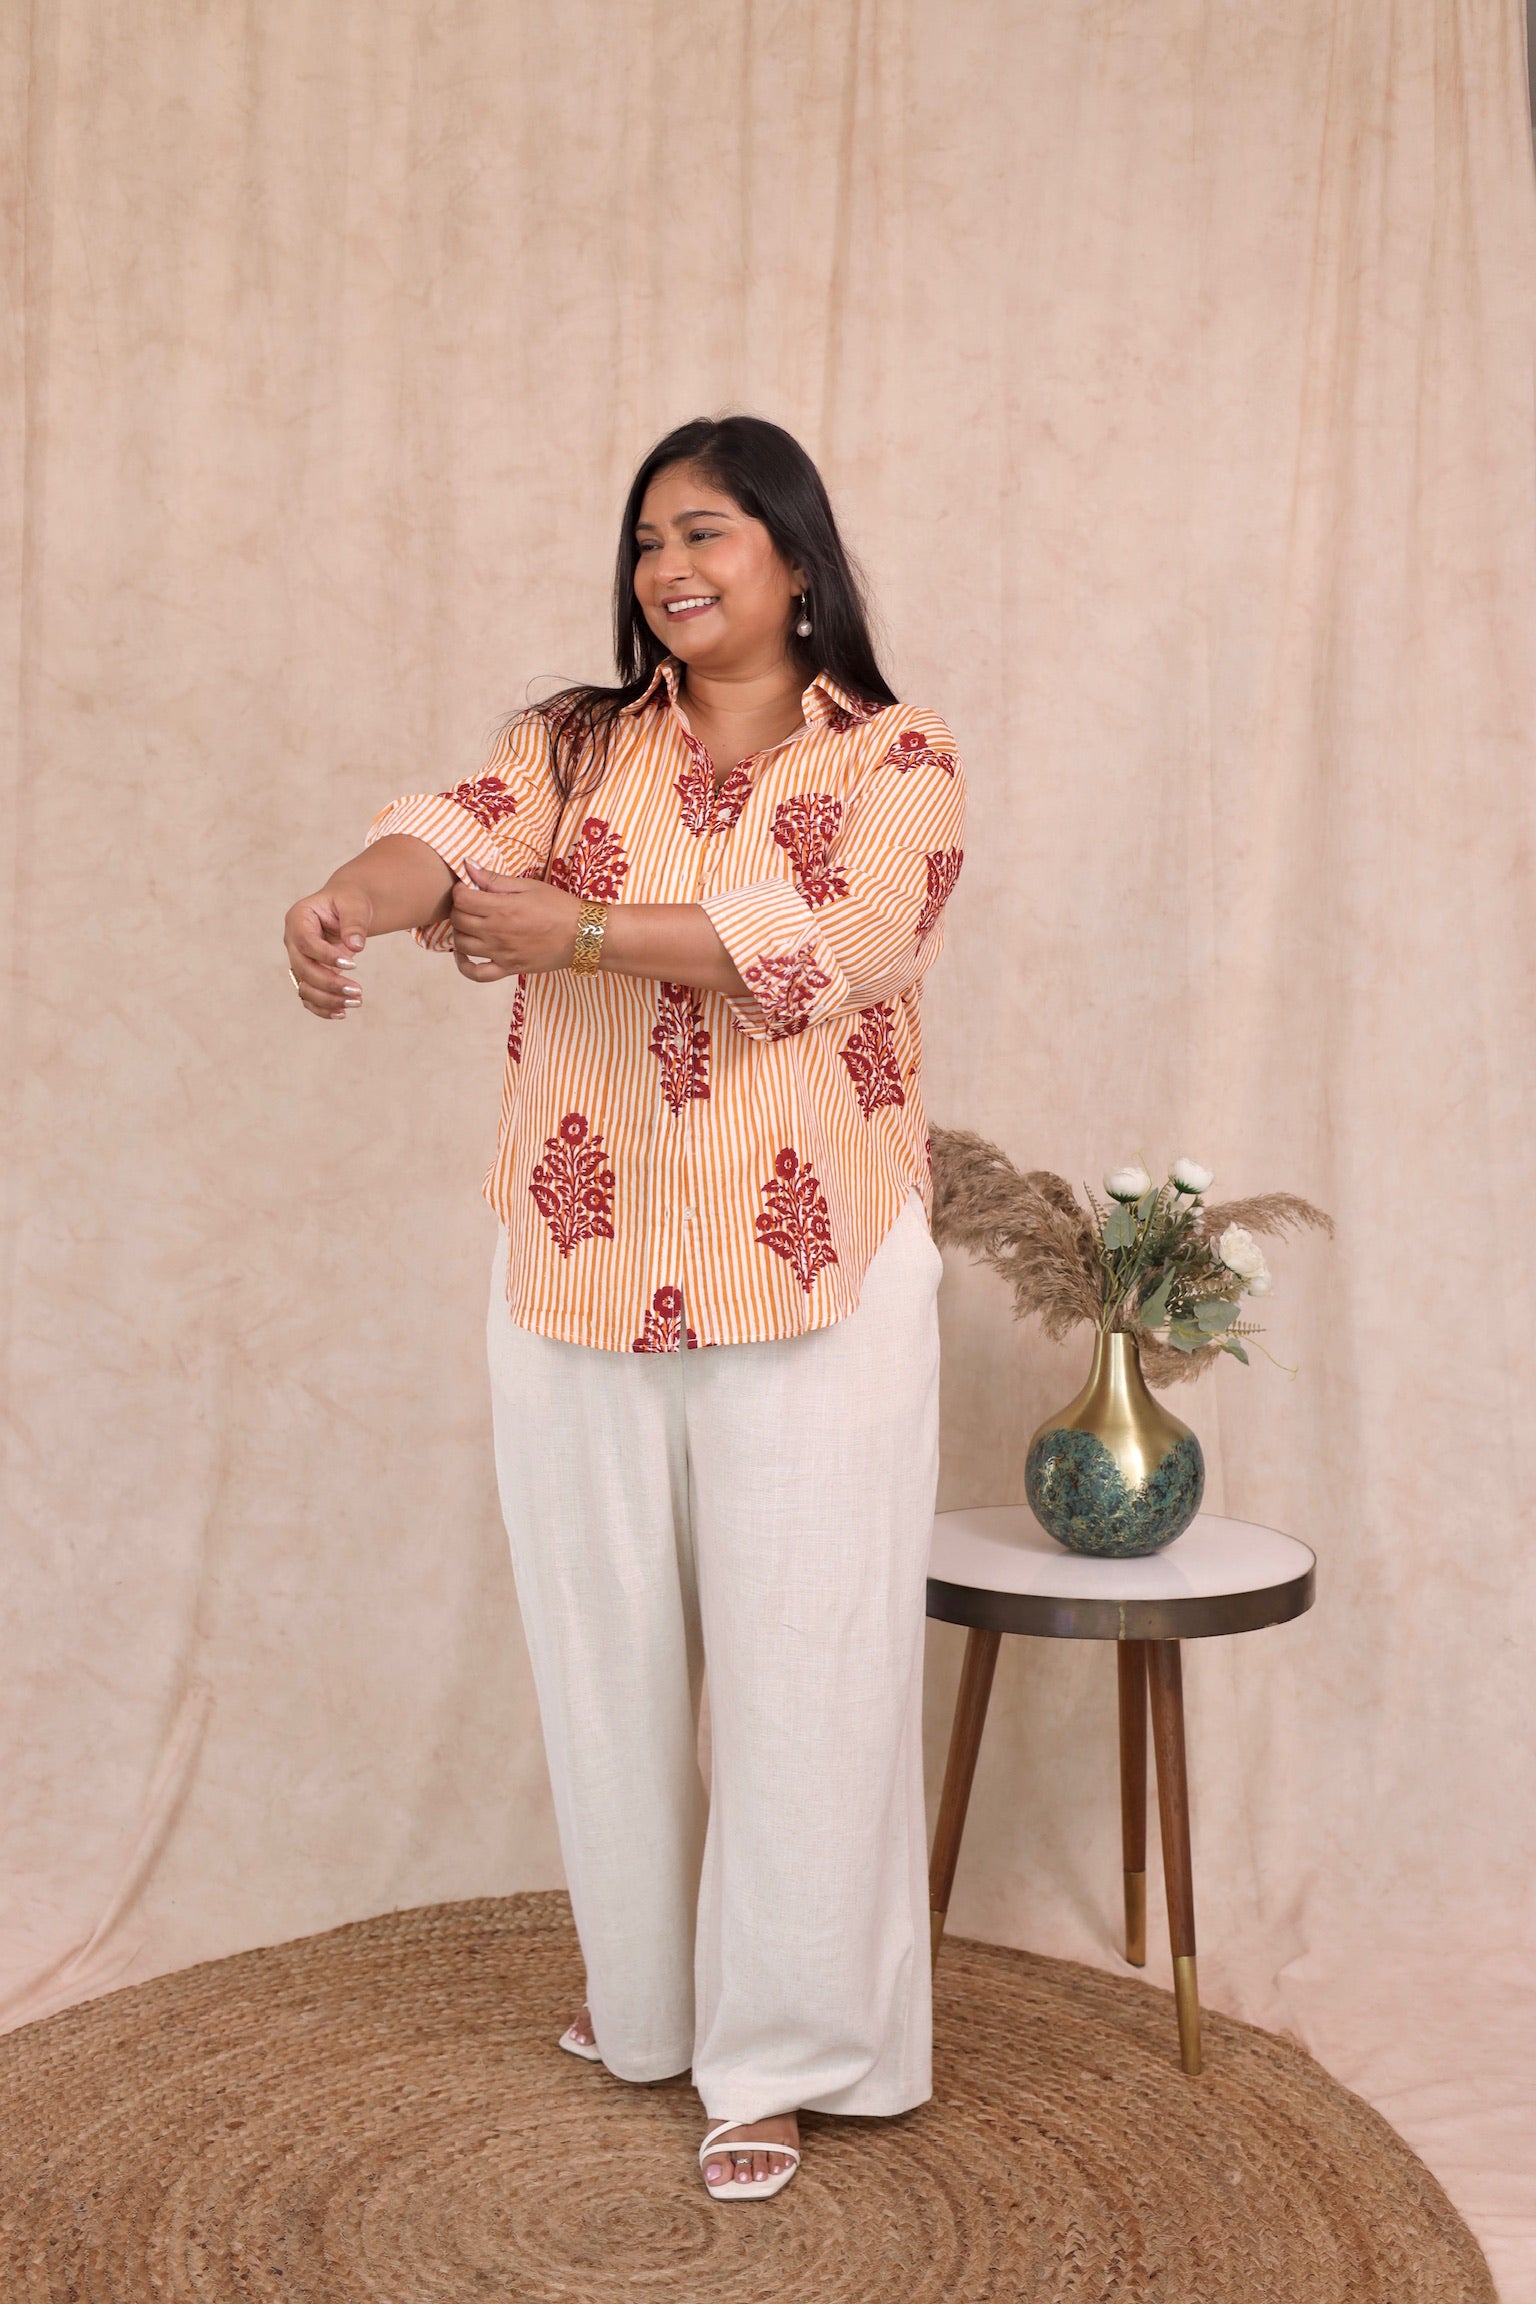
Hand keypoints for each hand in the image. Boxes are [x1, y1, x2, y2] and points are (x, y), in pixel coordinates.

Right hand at [285, 882, 372, 1019]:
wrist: (347, 909)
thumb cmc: (350, 902)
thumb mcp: (355, 905)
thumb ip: (354, 923)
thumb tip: (356, 946)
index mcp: (299, 918)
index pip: (306, 942)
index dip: (326, 956)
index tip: (353, 964)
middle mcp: (293, 941)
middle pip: (302, 968)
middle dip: (329, 983)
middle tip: (358, 991)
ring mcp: (298, 959)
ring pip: (303, 987)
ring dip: (328, 999)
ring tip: (357, 1001)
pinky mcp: (308, 974)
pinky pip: (309, 996)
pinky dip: (323, 1008)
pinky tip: (343, 1013)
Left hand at [451, 860, 584, 981]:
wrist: (582, 935)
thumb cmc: (558, 906)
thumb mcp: (528, 886)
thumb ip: (495, 879)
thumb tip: (468, 865)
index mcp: (502, 908)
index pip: (462, 899)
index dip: (460, 890)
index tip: (469, 888)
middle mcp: (496, 932)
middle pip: (458, 921)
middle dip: (459, 909)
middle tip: (471, 905)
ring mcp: (501, 953)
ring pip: (461, 945)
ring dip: (460, 933)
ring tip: (470, 925)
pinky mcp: (508, 969)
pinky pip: (477, 974)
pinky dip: (464, 966)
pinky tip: (464, 955)